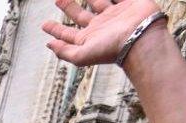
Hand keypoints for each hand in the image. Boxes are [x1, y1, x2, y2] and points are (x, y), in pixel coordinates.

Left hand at [43, 0, 162, 65]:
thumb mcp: (81, 55)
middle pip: (80, 15)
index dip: (55, 30)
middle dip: (69, 8)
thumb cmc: (111, 49)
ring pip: (98, 1)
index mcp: (89, 38)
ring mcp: (115, 14)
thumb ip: (64, 51)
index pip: (68, 33)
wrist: (141, 37)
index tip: (44, 25)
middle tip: (58, 0)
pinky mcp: (129, 3)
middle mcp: (101, 26)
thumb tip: (49, 45)